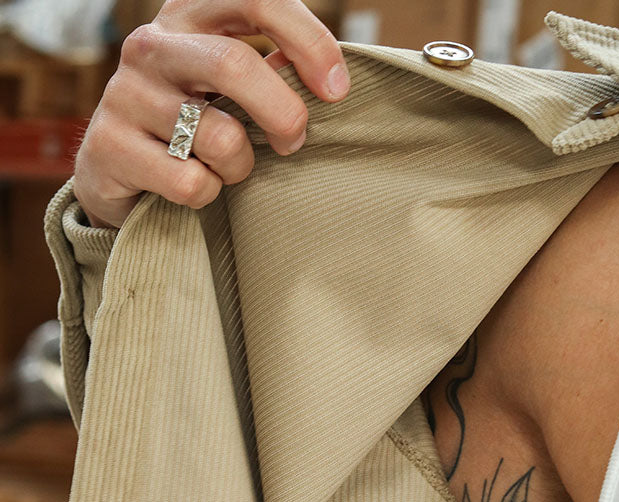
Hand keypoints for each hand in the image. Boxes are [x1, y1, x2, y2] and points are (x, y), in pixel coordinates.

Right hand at [72, 0, 350, 228]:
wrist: (115, 171)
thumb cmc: (193, 123)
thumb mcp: (229, 85)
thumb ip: (272, 70)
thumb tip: (327, 80)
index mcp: (189, 15)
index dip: (307, 40)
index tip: (336, 89)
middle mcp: (152, 44)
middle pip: (234, 65)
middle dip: (282, 113)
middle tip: (292, 142)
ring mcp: (125, 93)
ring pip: (218, 137)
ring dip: (240, 166)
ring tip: (226, 167)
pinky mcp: (109, 146)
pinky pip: (191, 183)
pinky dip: (208, 195)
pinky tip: (192, 185)